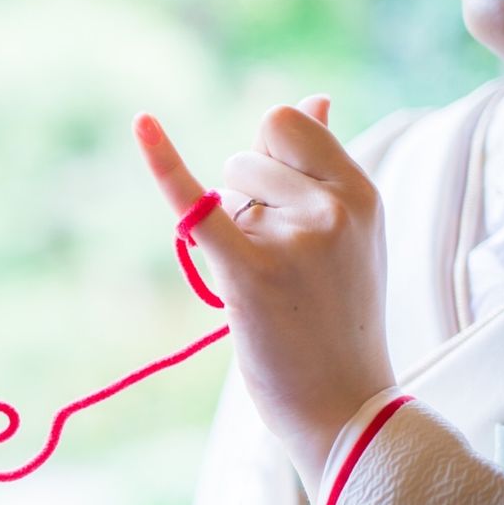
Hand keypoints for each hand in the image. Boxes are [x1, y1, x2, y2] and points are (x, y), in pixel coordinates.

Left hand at [134, 98, 395, 496]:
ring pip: (224, 189)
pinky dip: (164, 164)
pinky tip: (141, 125)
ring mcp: (295, 240)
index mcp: (361, 193)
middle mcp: (333, 208)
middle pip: (247, 153)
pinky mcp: (251, 274)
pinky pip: (198, 206)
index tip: (273, 198)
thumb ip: (325, 166)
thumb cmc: (337, 317)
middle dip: (242, 195)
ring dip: (229, 226)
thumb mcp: (353, 235)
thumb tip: (314, 97)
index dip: (265, 153)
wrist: (344, 407)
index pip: (286, 123)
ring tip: (267, 280)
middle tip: (275, 257)